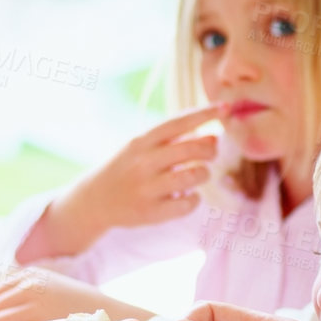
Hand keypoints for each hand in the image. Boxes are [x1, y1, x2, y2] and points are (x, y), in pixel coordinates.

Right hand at [38, 105, 221, 255]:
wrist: (95, 200)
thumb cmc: (127, 169)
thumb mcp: (140, 147)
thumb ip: (172, 139)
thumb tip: (213, 135)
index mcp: (141, 142)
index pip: (178, 122)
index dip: (204, 114)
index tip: (225, 108)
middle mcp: (143, 163)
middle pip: (190, 149)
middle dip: (209, 149)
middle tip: (212, 152)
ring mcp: (147, 188)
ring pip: (192, 176)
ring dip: (204, 173)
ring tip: (200, 174)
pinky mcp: (151, 212)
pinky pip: (187, 204)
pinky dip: (195, 199)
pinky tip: (189, 196)